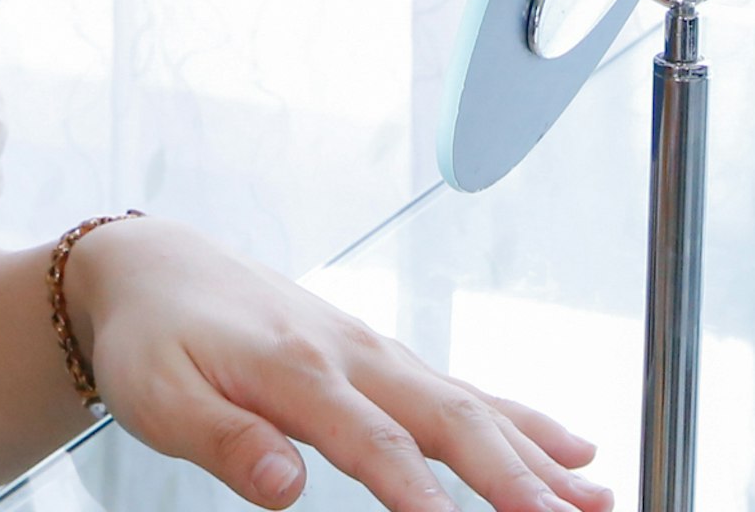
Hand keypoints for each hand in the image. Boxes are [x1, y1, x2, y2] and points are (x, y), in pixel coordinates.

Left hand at [66, 219, 612, 511]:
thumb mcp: (161, 397)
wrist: (157, 267)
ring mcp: (377, 354)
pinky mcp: (384, 359)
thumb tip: (285, 487)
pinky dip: (524, 420)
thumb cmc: (156, 340)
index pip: (375, 442)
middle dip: (517, 477)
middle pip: (451, 420)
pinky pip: (467, 391)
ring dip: (538, 455)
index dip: (424, 495)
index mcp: (298, 369)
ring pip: (474, 406)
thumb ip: (226, 441)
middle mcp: (353, 355)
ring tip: (598, 499)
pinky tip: (573, 451)